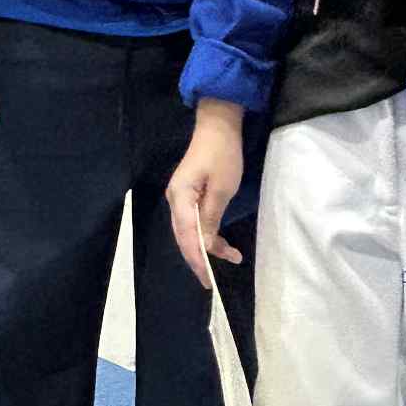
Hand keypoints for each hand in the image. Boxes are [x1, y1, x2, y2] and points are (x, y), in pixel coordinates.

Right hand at [166, 101, 245, 282]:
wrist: (218, 126)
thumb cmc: (223, 154)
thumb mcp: (223, 188)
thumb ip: (211, 217)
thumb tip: (206, 244)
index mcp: (180, 198)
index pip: (186, 237)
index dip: (197, 259)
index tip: (208, 279)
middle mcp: (175, 200)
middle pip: (183, 237)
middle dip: (200, 258)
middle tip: (214, 279)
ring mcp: (180, 197)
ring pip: (188, 231)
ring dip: (206, 246)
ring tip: (231, 256)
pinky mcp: (188, 194)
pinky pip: (193, 221)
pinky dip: (206, 233)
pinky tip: (220, 242)